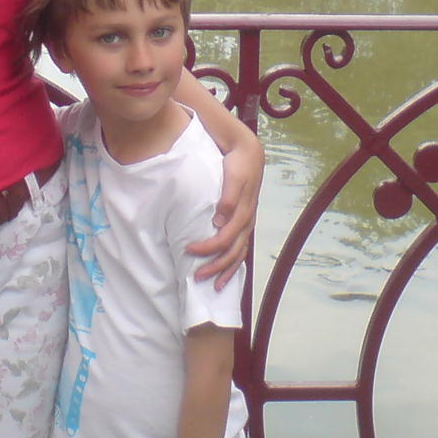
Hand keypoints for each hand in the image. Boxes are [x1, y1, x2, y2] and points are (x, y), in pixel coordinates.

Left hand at [187, 126, 262, 287]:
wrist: (249, 153)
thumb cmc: (238, 164)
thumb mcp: (233, 176)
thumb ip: (227, 197)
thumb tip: (220, 220)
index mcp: (243, 212)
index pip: (225, 238)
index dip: (208, 248)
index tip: (188, 249)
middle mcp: (247, 221)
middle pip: (233, 252)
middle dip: (215, 267)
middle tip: (196, 277)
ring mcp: (248, 223)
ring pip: (239, 254)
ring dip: (226, 270)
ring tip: (213, 285)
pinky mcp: (245, 222)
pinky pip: (241, 248)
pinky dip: (234, 262)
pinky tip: (226, 270)